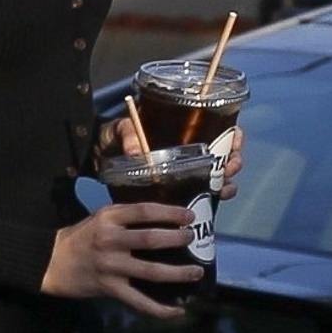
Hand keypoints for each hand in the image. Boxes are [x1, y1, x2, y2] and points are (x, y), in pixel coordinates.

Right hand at [42, 200, 203, 317]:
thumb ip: (126, 218)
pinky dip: (160, 309)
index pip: (144, 211)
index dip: (169, 212)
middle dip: (177, 239)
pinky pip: (139, 301)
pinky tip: (178, 311)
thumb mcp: (100, 218)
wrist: (50, 262)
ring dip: (177, 273)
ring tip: (196, 273)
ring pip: (151, 271)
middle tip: (192, 239)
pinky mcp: (110, 288)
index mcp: (109, 218)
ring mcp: (111, 266)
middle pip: (150, 239)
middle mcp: (110, 240)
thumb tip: (164, 219)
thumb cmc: (80, 238)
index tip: (189, 216)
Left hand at [104, 106, 240, 197]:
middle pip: (224, 155)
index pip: (217, 129)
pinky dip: (212, 201)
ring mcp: (184, 173)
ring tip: (223, 187)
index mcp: (180, 131)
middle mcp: (188, 151)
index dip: (232, 136)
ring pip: (217, 177)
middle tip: (229, 168)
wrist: (96, 161)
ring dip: (227, 182)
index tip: (234, 142)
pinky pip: (201, 198)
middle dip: (233, 162)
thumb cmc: (110, 138)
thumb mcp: (117, 129)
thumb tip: (136, 151)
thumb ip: (126, 133)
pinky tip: (214, 203)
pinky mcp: (176, 193)